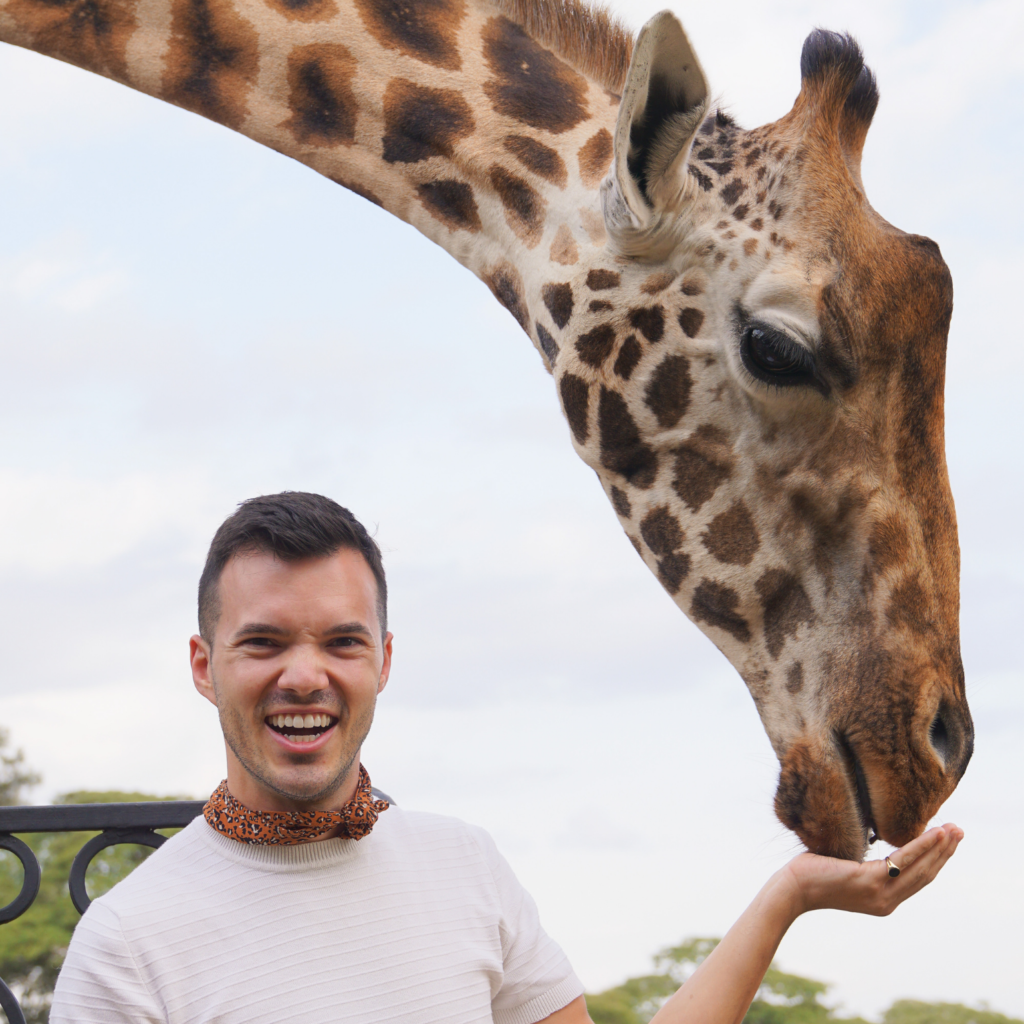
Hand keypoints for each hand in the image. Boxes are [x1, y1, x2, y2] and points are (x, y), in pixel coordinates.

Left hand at [776, 823, 962, 918]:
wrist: (793, 887)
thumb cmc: (814, 873)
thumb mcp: (849, 868)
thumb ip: (867, 863)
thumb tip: (874, 842)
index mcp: (883, 898)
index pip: (917, 879)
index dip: (935, 861)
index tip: (948, 842)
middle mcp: (887, 901)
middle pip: (925, 874)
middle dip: (945, 852)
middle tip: (960, 832)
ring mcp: (880, 893)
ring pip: (919, 867)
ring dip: (939, 847)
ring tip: (953, 830)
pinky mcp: (870, 881)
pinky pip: (903, 860)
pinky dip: (922, 846)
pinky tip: (934, 833)